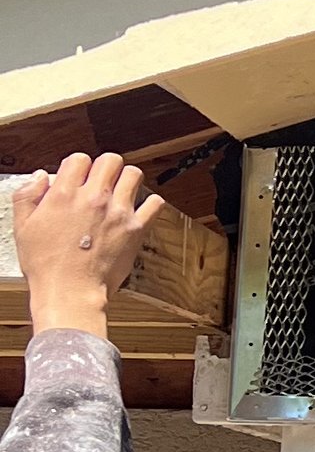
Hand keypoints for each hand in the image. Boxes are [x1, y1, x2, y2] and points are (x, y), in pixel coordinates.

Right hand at [10, 152, 164, 336]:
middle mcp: (94, 198)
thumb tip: (40, 177)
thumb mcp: (23, 228)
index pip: (80, 159)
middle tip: (103, 181)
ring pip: (134, 175)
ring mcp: (117, 212)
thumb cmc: (47, 266)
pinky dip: (151, 203)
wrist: (69, 292)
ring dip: (128, 180)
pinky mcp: (136, 228)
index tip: (80, 177)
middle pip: (110, 160)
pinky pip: (155, 203)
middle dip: (106, 168)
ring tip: (121, 192)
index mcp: (65, 195)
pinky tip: (141, 208)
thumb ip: (27, 196)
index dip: (80, 166)